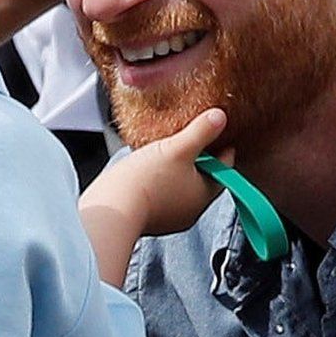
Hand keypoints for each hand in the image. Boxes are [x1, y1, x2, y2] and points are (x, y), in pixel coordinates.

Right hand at [82, 107, 228, 238]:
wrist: (110, 209)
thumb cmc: (145, 181)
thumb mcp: (177, 148)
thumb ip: (201, 131)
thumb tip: (220, 117)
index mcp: (204, 195)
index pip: (224, 169)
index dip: (222, 147)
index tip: (216, 132)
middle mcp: (191, 211)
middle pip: (203, 179)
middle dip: (197, 159)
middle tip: (188, 138)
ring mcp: (169, 219)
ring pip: (181, 187)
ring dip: (177, 170)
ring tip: (166, 151)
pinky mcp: (150, 219)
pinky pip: (162, 196)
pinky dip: (160, 182)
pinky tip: (149, 169)